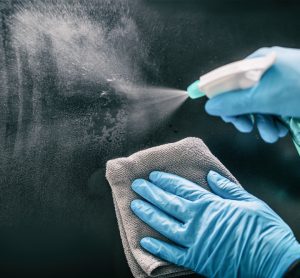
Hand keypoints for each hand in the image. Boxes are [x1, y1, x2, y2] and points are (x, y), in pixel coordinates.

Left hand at [131, 171, 299, 277]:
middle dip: (151, 193)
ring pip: (165, 226)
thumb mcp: (249, 202)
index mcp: (210, 204)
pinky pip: (172, 254)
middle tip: (137, 185)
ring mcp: (195, 242)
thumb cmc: (264, 230)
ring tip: (135, 206)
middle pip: (168, 204)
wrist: (275, 262)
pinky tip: (145, 242)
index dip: (165, 181)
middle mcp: (198, 221)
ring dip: (148, 214)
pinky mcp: (197, 260)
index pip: (181, 188)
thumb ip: (226, 188)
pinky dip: (158, 248)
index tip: (153, 175)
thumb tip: (210, 176)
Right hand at [205, 46, 299, 142]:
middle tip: (245, 127)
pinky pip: (273, 111)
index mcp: (258, 63)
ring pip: (258, 107)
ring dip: (262, 124)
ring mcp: (279, 85)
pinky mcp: (290, 97)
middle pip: (243, 96)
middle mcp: (267, 72)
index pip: (229, 80)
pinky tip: (282, 129)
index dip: (224, 99)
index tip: (225, 117)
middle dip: (245, 115)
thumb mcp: (265, 97)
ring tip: (272, 133)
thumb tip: (209, 106)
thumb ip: (234, 103)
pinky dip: (275, 122)